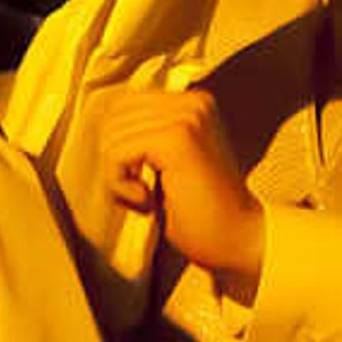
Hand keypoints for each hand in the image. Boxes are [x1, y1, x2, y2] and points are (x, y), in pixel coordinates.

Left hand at [99, 74, 266, 292]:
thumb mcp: (168, 163)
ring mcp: (187, 117)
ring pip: (112, 135)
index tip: (142, 179)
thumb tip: (103, 130)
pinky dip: (120, 185)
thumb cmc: (203, 213)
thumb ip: (144, 138)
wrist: (238, 240)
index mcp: (193, 102)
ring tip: (149, 198)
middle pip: (114, 116)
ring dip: (119, 177)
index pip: (124, 105)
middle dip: (116, 160)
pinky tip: (148, 202)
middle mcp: (192, 102)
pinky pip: (117, 153)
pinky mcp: (177, 139)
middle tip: (142, 191)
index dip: (119, 145)